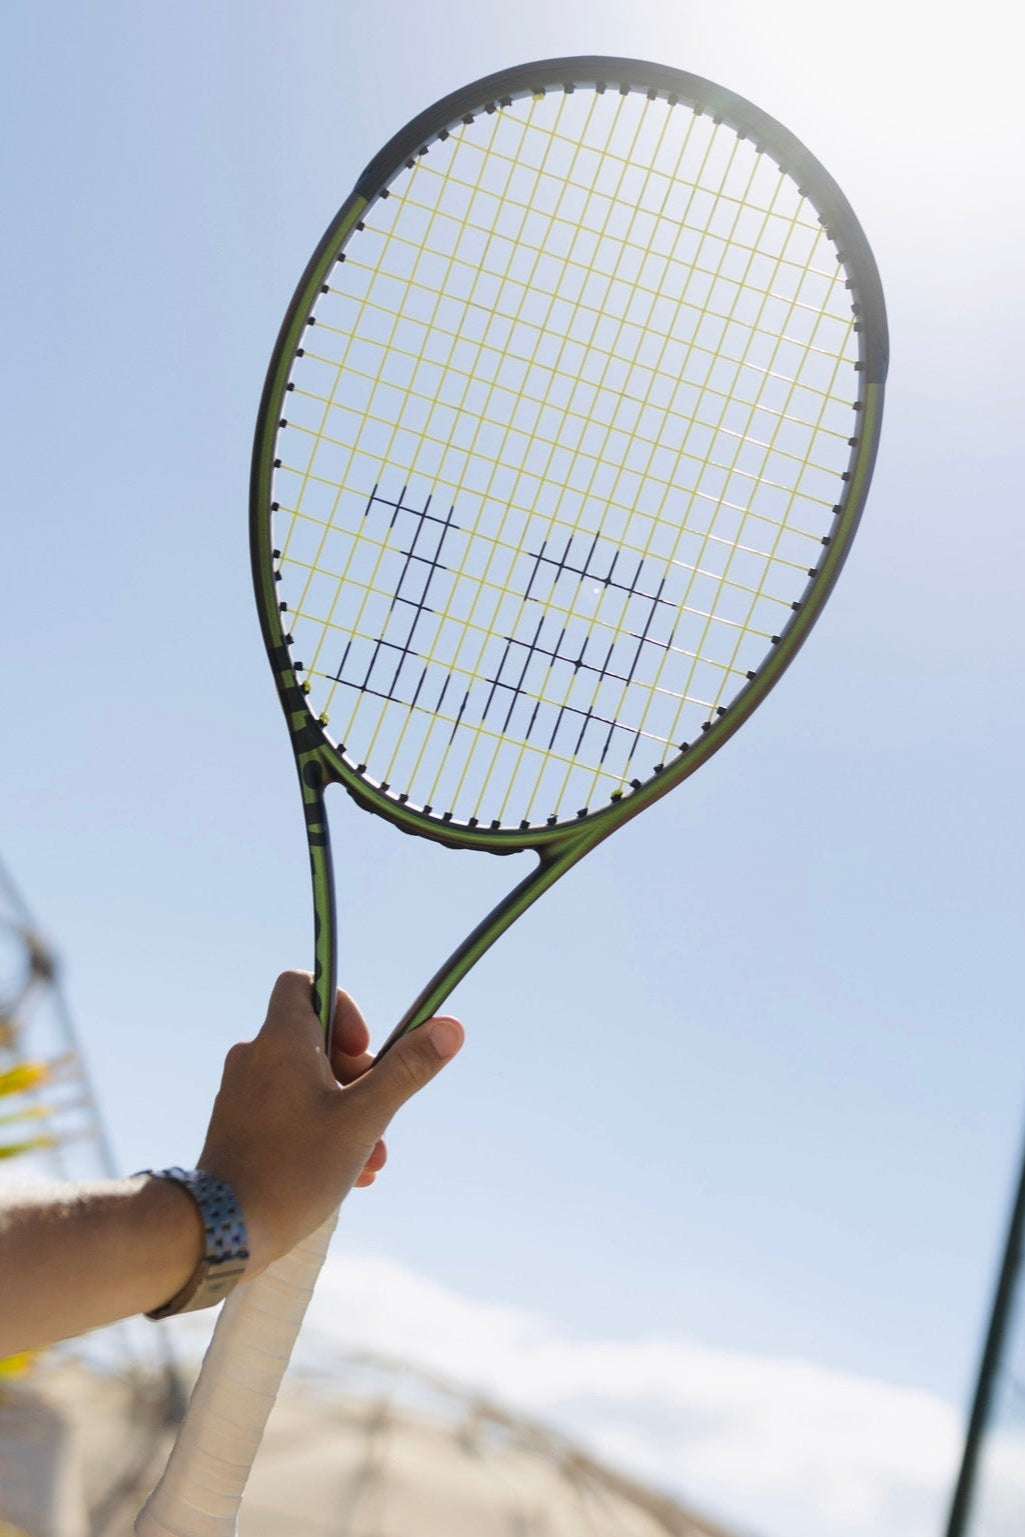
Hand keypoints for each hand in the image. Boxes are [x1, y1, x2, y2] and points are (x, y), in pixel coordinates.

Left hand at [197, 972, 462, 1272]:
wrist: (222, 1229)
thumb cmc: (295, 1168)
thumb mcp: (364, 1118)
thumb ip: (406, 1070)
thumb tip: (452, 1027)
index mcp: (281, 1040)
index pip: (304, 983)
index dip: (342, 1005)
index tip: (363, 1048)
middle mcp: (255, 1057)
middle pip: (316, 1040)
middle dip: (358, 1076)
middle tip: (378, 1114)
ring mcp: (242, 1094)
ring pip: (307, 1083)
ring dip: (346, 1111)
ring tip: (372, 1158)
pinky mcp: (238, 1127)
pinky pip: (288, 1111)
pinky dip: (320, 1128)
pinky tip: (348, 1172)